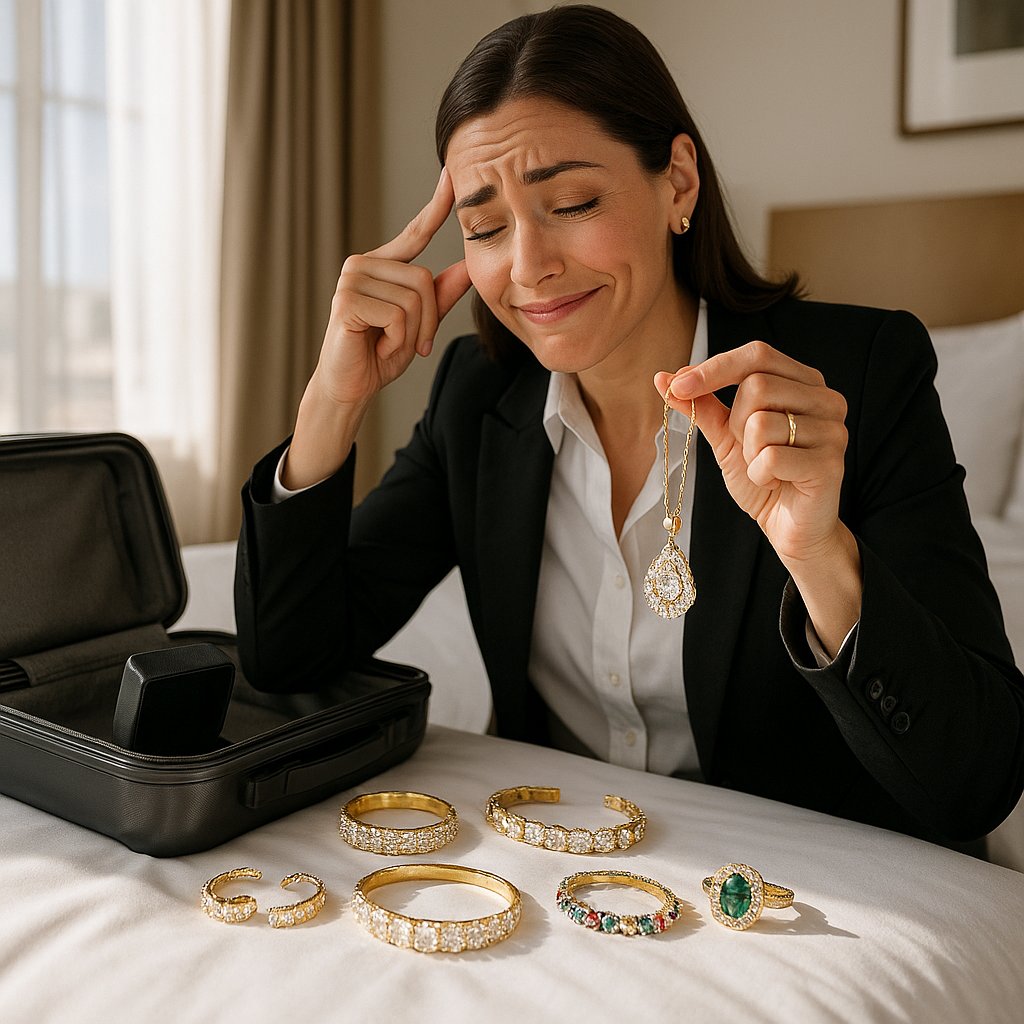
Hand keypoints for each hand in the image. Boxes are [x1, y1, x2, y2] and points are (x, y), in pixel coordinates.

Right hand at [313, 167, 472, 409]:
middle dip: (428, 320)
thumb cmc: (379, 354)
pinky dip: (397, 339)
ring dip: (413, 333)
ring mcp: (351, 279)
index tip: (453, 174)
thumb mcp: (419, 325)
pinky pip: (397, 315)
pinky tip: (377, 345)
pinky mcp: (346, 300)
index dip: (436, 205)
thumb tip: (467, 269)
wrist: (351, 386)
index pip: (415, 232)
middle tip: (412, 343)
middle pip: (425, 280)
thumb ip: (440, 296)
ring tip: (390, 343)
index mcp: (382, 265)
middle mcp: (363, 264)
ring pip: (414, 299)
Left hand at [654, 341, 848, 566]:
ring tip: (765, 469)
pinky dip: (760, 475)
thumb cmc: (763, 477)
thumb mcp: (725, 436)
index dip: (714, 368)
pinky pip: (771, 458)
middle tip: (748, 449)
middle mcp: (826, 399)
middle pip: (756, 386)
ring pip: (761, 423)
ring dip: (748, 454)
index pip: (757, 354)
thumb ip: (701, 405)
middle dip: (735, 423)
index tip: (676, 385)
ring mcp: (833, 430)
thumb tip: (663, 378)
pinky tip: (775, 483)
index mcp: (803, 382)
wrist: (789, 528)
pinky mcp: (830, 463)